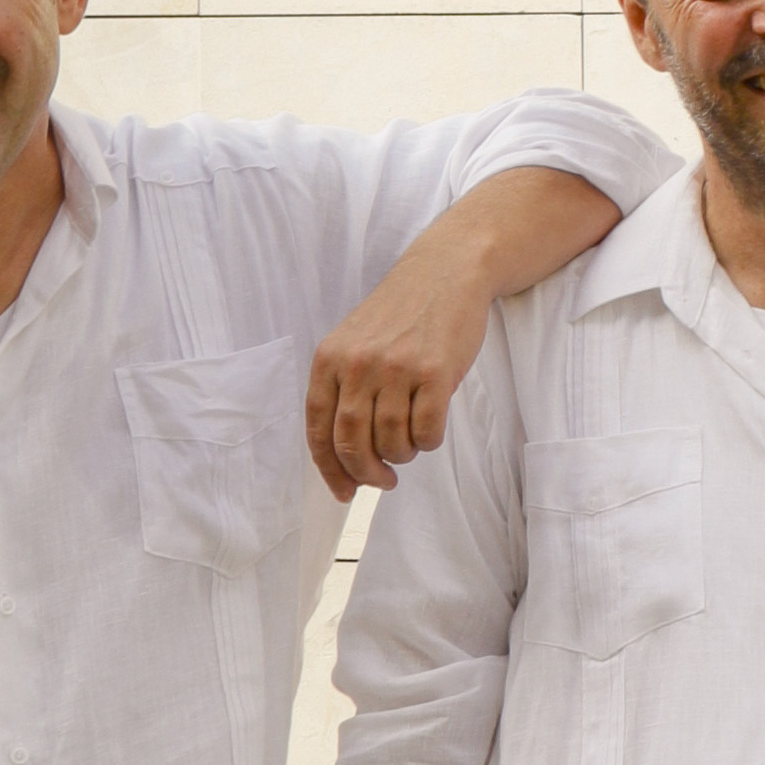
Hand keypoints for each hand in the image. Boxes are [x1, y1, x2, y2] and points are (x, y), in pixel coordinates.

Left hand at [308, 229, 499, 498]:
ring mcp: (397, 368)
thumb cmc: (401, 315)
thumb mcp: (355, 342)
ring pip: (392, 441)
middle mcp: (359, 364)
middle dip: (366, 474)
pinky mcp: (436, 372)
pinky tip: (430, 431)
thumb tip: (344, 456)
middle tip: (382, 481)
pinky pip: (427, 431)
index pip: (318, 429)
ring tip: (410, 444)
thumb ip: (343, 388)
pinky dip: (428, 442)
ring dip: (401, 455)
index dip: (329, 469)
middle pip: (353, 443)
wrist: (446, 272)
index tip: (343, 492)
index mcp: (330, 359)